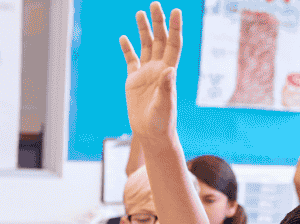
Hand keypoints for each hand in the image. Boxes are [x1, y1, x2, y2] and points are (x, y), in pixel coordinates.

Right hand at [121, 2, 182, 140]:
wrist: (151, 134)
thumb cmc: (161, 122)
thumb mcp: (164, 106)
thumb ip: (167, 88)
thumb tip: (170, 70)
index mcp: (168, 71)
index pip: (173, 44)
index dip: (175, 28)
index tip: (176, 11)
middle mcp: (159, 68)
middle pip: (160, 40)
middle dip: (158, 22)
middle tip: (155, 5)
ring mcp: (146, 73)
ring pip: (146, 46)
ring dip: (144, 30)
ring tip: (140, 13)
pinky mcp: (133, 80)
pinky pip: (131, 60)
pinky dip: (127, 49)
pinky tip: (124, 37)